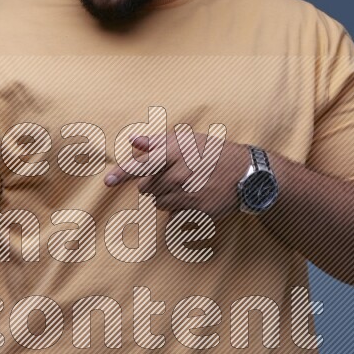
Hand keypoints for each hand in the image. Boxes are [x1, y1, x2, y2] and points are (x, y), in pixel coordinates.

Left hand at [104, 131, 248, 219]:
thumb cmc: (214, 153)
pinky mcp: (194, 209)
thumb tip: (134, 141)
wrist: (246, 174)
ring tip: (184, 186)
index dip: (122, 173)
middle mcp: (178, 173)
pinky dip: (176, 207)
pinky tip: (191, 197)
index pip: (141, 164)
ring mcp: (187, 192)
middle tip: (171, 177)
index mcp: (174, 152)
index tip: (107, 181)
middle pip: (147, 187)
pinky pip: (172, 213)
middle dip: (152, 185)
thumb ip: (159, 142)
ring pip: (158, 201)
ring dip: (164, 196)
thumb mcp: (189, 140)